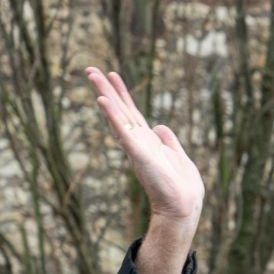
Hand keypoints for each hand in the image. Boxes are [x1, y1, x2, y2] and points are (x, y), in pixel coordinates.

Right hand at [88, 66, 203, 273]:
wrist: (183, 205)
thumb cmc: (181, 186)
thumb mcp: (178, 156)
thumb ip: (169, 140)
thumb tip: (160, 126)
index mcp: (148, 140)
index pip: (132, 112)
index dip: (122, 94)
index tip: (112, 75)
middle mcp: (138, 140)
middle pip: (120, 109)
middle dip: (106, 89)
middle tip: (89, 69)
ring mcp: (136, 146)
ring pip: (118, 115)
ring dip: (105, 94)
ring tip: (92, 75)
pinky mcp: (138, 153)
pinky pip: (123, 131)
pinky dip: (112, 117)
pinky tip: (103, 101)